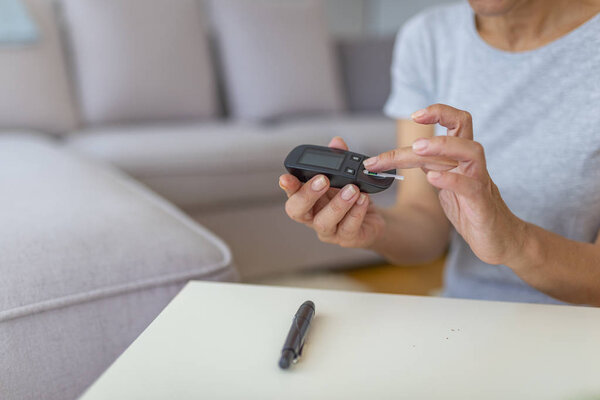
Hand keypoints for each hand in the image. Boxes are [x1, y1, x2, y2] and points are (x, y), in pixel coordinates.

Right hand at [279, 137, 384, 248]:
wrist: (372, 221)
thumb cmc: (352, 199)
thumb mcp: (345, 177)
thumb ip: (339, 159)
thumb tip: (336, 143)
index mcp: (308, 200)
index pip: (291, 193)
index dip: (288, 186)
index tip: (286, 177)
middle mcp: (313, 217)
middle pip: (298, 211)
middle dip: (308, 195)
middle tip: (323, 180)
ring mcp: (329, 231)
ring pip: (324, 222)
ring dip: (337, 204)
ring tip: (352, 189)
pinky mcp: (347, 238)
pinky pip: (348, 227)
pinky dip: (356, 212)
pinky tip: (363, 199)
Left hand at [365, 104, 525, 264]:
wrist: (501, 240)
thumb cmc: (473, 212)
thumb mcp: (446, 186)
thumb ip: (433, 169)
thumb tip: (410, 156)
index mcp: (463, 158)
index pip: (456, 123)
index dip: (438, 112)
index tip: (414, 114)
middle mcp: (472, 165)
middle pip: (461, 129)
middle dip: (436, 120)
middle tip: (412, 123)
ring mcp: (479, 182)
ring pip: (471, 151)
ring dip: (443, 145)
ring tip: (418, 148)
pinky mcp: (482, 204)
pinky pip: (470, 186)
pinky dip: (450, 180)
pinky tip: (432, 178)